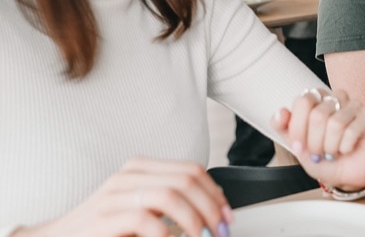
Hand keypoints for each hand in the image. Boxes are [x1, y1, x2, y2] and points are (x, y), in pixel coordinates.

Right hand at [16, 158, 230, 236]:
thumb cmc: (106, 230)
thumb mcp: (144, 211)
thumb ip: (172, 205)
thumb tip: (215, 210)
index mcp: (141, 169)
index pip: (191, 170)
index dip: (216, 193)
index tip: (228, 217)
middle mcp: (128, 175)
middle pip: (186, 180)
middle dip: (211, 208)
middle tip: (220, 231)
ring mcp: (113, 195)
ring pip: (170, 195)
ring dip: (194, 219)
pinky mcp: (102, 219)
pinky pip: (143, 220)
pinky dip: (165, 234)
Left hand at [273, 89, 364, 192]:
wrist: (346, 175)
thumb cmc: (322, 157)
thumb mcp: (297, 145)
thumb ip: (285, 128)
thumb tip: (281, 112)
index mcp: (316, 99)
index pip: (303, 102)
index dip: (298, 128)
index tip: (300, 144)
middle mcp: (335, 97)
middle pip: (318, 115)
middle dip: (314, 142)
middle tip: (318, 153)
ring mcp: (354, 105)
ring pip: (336, 124)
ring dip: (330, 147)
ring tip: (332, 152)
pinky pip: (352, 131)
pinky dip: (345, 147)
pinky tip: (347, 149)